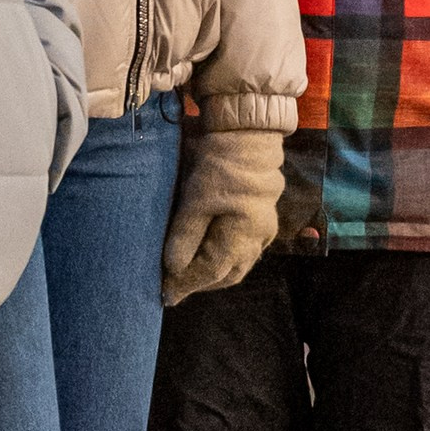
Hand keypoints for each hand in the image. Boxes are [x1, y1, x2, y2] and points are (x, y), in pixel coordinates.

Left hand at [162, 122, 285, 304]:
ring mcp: (264, 231)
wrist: (248, 136)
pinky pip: (245, 252)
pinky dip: (226, 260)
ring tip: (188, 275)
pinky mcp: (263, 221)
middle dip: (200, 284)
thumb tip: (173, 269)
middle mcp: (258, 239)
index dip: (186, 285)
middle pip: (228, 275)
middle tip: (174, 287)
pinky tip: (209, 256)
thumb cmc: (221, 166)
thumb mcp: (196, 199)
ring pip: (238, 265)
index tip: (165, 294)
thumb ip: (185, 236)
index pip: (211, 272)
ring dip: (214, 274)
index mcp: (242, 236)